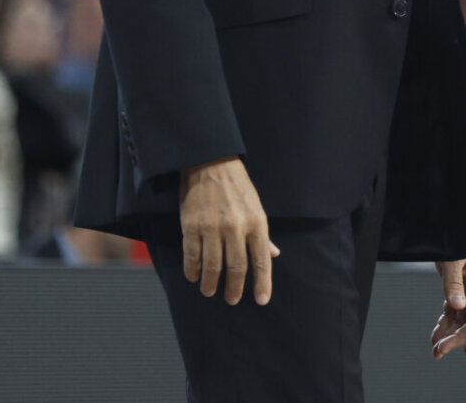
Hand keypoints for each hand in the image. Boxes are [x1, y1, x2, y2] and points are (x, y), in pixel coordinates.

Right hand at [179, 156, 279, 305]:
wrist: (211, 163)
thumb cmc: (238, 186)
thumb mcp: (256, 206)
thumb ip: (263, 234)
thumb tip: (274, 254)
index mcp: (256, 222)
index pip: (261, 259)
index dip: (262, 282)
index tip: (262, 300)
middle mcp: (236, 228)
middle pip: (236, 267)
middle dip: (235, 288)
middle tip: (232, 299)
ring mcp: (212, 228)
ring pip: (212, 266)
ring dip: (211, 283)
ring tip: (210, 291)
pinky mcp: (191, 227)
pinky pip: (192, 256)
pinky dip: (193, 270)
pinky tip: (194, 276)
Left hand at [431, 246, 465, 358]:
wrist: (451, 230)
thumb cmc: (457, 241)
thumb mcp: (454, 261)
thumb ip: (454, 284)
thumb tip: (457, 307)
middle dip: (456, 338)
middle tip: (439, 351)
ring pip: (461, 321)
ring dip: (449, 335)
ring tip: (435, 350)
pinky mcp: (458, 292)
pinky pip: (452, 313)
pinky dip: (444, 325)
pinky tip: (435, 336)